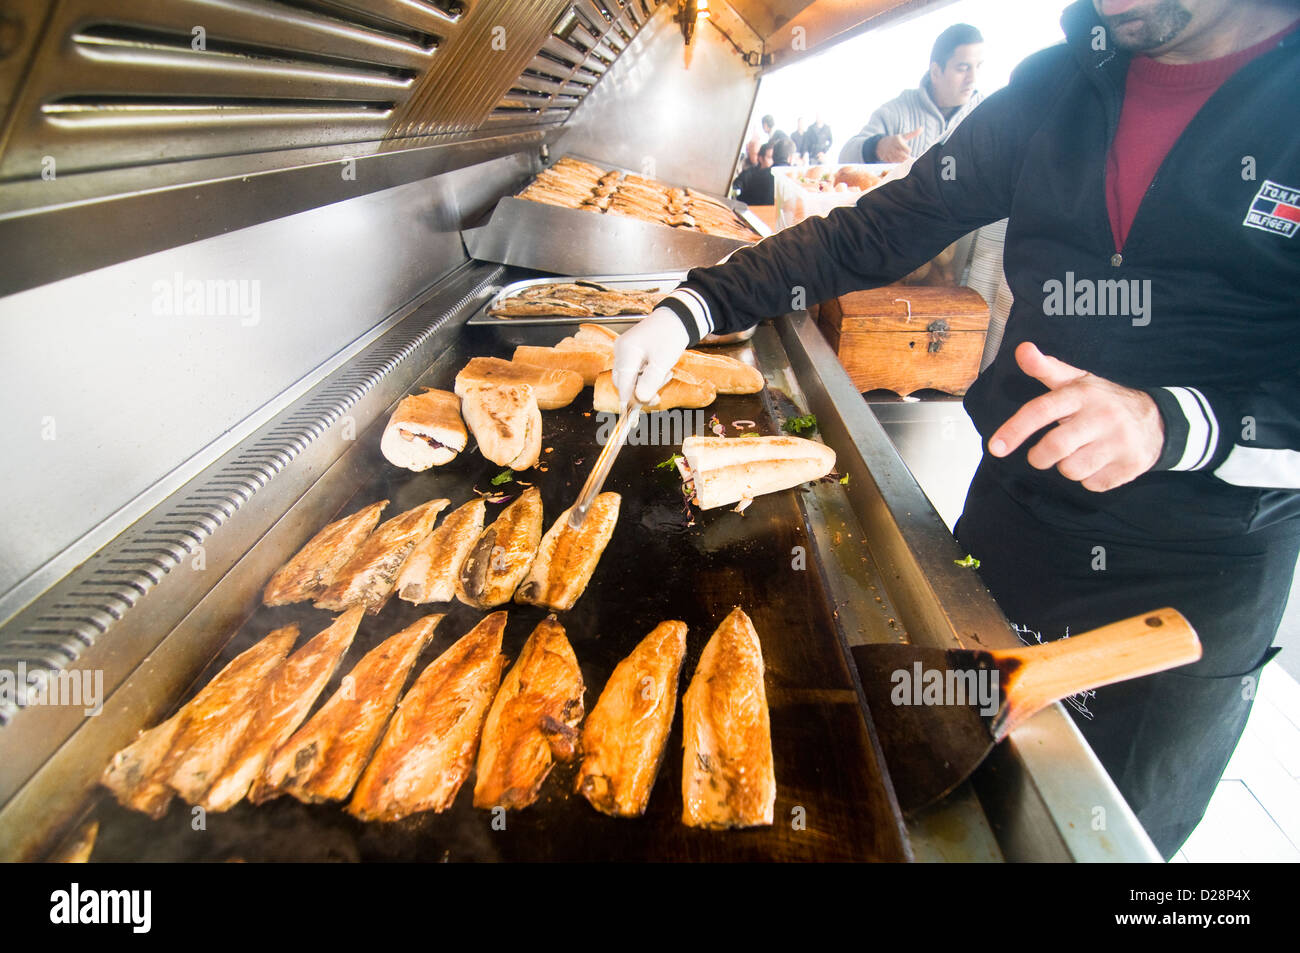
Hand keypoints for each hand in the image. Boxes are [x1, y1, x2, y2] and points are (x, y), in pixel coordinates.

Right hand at [612, 308, 689, 405]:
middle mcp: (621, 350)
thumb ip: (651, 381)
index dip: (627, 401)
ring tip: (665, 374)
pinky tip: (660, 370)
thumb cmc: (671, 336)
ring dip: (645, 383)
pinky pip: (634, 370)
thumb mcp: (663, 362)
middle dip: (639, 392)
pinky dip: (646, 375)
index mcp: (626, 351)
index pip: (623, 382)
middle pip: (623, 382)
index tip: (630, 418)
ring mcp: (624, 350)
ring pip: (629, 377)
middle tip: (657, 398)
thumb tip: (640, 400)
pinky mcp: (631, 351)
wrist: (677, 317)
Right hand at [875, 128, 920, 162]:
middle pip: (901, 154)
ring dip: (902, 161)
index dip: (908, 150)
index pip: (904, 147)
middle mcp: (892, 147)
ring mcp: (888, 153)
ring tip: (905, 161)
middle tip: (910, 159)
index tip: (909, 151)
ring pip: (897, 159)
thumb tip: (922, 128)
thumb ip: (913, 133)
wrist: (881, 144)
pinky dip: (896, 162)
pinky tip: (899, 162)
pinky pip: (892, 162)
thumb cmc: (896, 140)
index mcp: (897, 140)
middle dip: (906, 157)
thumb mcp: (904, 136)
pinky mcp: (885, 158)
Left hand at [987, 342, 1164, 491]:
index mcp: (1082, 393)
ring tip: (1079, 451)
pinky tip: (1099, 461)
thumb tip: (1023, 350)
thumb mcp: (1077, 380)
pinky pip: (1092, 484)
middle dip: (1040, 457)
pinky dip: (1089, 478)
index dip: (1015, 430)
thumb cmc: (1103, 400)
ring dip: (1066, 467)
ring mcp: (1119, 441)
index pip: (1041, 411)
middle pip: (1054, 448)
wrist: (1157, 420)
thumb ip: (1046, 368)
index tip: (996, 447)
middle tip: (1043, 453)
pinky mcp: (1131, 465)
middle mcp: (1102, 415)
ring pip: (1071, 470)